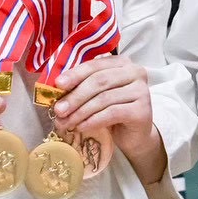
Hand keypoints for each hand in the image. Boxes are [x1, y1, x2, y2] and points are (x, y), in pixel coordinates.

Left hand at [54, 57, 164, 183]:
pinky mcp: (142, 110)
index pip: (95, 65)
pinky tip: (81, 127)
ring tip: (66, 123)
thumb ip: (82, 87)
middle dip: (75, 96)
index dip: (75, 74)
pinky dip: (93, 121)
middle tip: (58, 110)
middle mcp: (135, 72)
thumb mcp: (96, 95)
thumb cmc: (112, 112)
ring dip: (81, 112)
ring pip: (104, 98)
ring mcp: (142, 91)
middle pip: (99, 81)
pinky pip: (112, 113)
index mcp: (122, 63)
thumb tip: (54, 89)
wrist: (134, 135)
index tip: (57, 85)